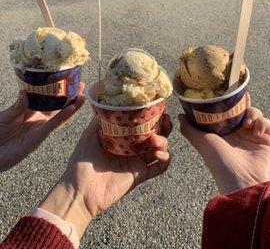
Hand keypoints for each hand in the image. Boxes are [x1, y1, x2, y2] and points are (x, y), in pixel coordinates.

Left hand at [0, 84, 84, 171]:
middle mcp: (37, 119)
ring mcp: (39, 128)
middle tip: (82, 84)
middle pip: (57, 106)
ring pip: (60, 116)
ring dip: (72, 107)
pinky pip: (52, 126)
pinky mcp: (38, 138)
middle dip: (70, 96)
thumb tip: (24, 91)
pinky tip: (71, 109)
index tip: (66, 78)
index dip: (57, 89)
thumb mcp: (5, 116)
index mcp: (29, 110)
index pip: (46, 98)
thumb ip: (17, 106)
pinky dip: (62, 117)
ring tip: (83, 96)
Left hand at [40, 114, 171, 237]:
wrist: (80, 190)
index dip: (152, 115)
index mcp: (123, 136)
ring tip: (154, 139)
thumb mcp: (90, 134)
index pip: (143, 123)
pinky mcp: (141, 175)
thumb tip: (112, 102)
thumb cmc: (81, 161)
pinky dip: (165, 159)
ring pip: (161, 148)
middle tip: (165, 119)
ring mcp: (138, 161)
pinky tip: (159, 154)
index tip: (157, 106)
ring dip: (164, 141)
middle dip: (164, 126)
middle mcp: (133, 147)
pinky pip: (160, 168)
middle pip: (157, 133)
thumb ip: (102, 119)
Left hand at [179, 95, 269, 193]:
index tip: (225, 91)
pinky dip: (262, 122)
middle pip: (242, 109)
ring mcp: (253, 136)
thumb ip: (189, 129)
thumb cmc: (219, 162)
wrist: (241, 181)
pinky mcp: (267, 141)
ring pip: (255, 113)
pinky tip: (255, 131)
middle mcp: (238, 132)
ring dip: (252, 113)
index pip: (226, 110)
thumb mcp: (201, 142)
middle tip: (240, 97)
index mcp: (224, 131)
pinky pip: (267, 123)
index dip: (226, 101)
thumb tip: (179, 115)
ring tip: (247, 122)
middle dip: (241, 102)